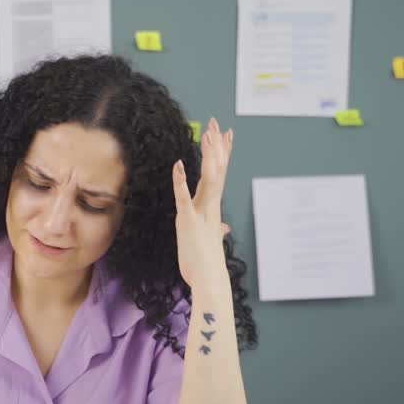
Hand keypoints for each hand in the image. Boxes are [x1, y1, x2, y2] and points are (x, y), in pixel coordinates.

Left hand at [172, 117, 233, 294]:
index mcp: (213, 208)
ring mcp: (201, 212)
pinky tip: (177, 165)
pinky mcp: (189, 222)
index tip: (225, 134)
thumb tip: (224, 227)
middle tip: (216, 123)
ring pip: (207, 178)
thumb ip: (216, 230)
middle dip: (216, 146)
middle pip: (216, 169)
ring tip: (207, 134)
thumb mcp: (210, 242)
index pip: (219, 174)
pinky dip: (180, 181)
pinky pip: (184, 197)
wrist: (209, 280)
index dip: (222, 154)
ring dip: (207, 156)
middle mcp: (210, 206)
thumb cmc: (207, 263)